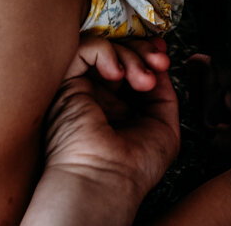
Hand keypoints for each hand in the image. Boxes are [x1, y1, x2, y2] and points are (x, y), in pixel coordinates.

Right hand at [41, 36, 180, 208]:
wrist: (106, 182)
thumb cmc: (133, 168)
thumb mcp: (164, 127)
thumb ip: (164, 95)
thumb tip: (160, 68)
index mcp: (118, 106)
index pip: (131, 65)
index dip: (148, 54)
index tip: (163, 57)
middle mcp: (98, 95)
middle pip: (120, 51)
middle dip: (144, 51)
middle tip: (159, 63)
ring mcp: (82, 88)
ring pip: (105, 47)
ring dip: (131, 55)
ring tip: (143, 80)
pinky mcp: (66, 84)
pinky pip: (84, 48)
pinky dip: (106, 52)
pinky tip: (118, 75)